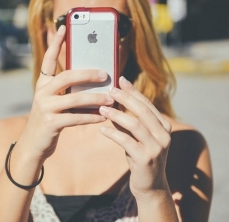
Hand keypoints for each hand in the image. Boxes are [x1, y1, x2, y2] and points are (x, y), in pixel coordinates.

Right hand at [19, 25, 112, 162]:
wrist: (34, 143)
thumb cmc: (50, 118)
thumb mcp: (55, 101)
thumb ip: (69, 90)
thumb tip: (96, 82)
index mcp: (43, 83)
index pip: (48, 59)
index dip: (56, 43)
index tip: (63, 27)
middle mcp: (41, 92)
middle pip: (67, 76)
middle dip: (88, 74)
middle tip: (105, 74)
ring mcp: (45, 107)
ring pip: (75, 98)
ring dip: (96, 98)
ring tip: (111, 98)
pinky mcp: (50, 123)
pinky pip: (76, 118)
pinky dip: (92, 117)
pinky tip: (103, 116)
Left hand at [99, 76, 171, 199]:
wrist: (150, 186)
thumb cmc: (141, 156)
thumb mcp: (137, 136)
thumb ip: (128, 121)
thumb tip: (112, 103)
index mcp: (164, 126)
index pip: (147, 104)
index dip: (133, 91)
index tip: (121, 80)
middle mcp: (164, 135)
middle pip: (143, 111)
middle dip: (126, 98)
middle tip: (110, 90)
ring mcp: (157, 148)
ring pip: (135, 125)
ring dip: (117, 115)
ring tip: (102, 109)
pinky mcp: (146, 159)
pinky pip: (127, 142)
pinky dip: (113, 134)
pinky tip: (102, 129)